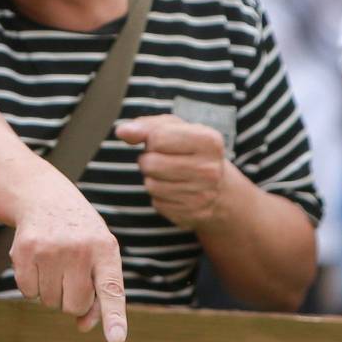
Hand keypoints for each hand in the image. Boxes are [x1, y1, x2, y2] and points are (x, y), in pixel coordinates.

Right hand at [10, 179, 127, 341]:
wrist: (46, 199)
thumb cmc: (80, 237)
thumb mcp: (99, 257)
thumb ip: (99, 294)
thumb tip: (83, 326)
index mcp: (105, 250)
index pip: (112, 290)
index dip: (114, 317)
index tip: (117, 340)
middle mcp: (79, 248)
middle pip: (74, 306)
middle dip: (72, 298)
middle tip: (71, 273)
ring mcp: (50, 249)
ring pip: (50, 302)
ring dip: (51, 291)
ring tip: (55, 263)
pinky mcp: (24, 251)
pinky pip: (28, 293)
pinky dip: (32, 285)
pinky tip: (38, 262)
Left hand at [115, 114, 233, 230]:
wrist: (219, 188)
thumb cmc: (190, 150)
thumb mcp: (174, 129)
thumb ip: (146, 126)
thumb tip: (122, 131)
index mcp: (208, 141)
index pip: (158, 138)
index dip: (153, 140)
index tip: (164, 143)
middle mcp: (209, 170)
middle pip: (151, 164)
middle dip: (149, 160)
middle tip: (163, 160)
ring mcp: (202, 195)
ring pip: (151, 185)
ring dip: (152, 179)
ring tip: (168, 175)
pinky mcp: (192, 215)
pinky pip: (157, 204)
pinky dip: (160, 197)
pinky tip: (174, 191)